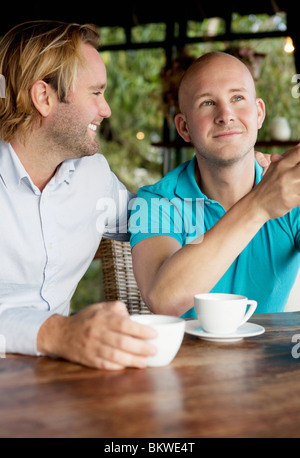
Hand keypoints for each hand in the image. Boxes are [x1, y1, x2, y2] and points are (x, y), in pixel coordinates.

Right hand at [37, 301, 156, 369]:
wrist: (60, 334)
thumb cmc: (85, 319)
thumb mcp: (100, 307)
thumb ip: (117, 308)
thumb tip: (133, 317)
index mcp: (101, 318)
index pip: (124, 324)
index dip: (140, 330)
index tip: (154, 334)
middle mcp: (97, 333)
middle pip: (122, 342)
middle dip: (141, 347)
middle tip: (154, 350)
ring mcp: (92, 348)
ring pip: (115, 356)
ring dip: (133, 360)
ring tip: (146, 361)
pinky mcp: (89, 360)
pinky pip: (106, 365)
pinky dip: (119, 367)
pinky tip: (130, 366)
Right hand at [253, 144, 299, 219]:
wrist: (256, 205)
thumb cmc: (268, 185)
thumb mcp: (275, 168)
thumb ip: (288, 156)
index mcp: (282, 164)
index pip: (299, 152)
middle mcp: (286, 174)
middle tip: (299, 174)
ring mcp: (288, 188)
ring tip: (298, 183)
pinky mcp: (291, 201)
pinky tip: (298, 194)